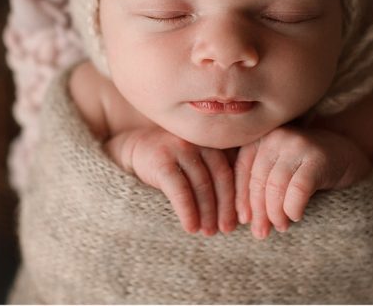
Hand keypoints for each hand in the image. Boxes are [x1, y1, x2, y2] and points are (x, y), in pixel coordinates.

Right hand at [106, 128, 236, 235]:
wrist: (131, 150)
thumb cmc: (171, 164)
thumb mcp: (196, 162)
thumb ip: (214, 174)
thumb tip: (237, 211)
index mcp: (211, 141)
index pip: (230, 170)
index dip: (237, 197)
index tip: (240, 220)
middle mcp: (198, 140)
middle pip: (219, 177)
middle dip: (224, 207)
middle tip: (225, 230)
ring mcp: (179, 147)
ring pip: (201, 184)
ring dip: (207, 212)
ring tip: (208, 232)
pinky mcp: (161, 159)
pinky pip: (180, 190)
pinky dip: (187, 211)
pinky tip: (190, 227)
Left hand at [234, 126, 370, 238]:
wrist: (349, 151)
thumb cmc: (309, 166)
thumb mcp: (280, 168)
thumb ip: (261, 182)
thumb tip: (244, 218)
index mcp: (263, 136)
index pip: (242, 169)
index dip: (241, 198)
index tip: (243, 220)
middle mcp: (277, 136)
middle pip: (258, 179)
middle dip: (258, 211)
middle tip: (260, 233)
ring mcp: (297, 144)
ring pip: (275, 186)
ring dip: (275, 213)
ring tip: (281, 226)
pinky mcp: (317, 158)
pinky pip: (298, 189)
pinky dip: (293, 208)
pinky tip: (296, 216)